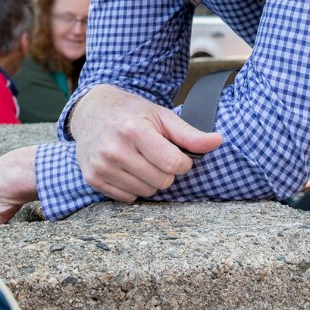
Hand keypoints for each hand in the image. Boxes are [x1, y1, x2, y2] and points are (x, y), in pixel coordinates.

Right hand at [69, 85, 223, 202]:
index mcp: (135, 131)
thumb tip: (218, 141)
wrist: (91, 111)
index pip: (173, 164)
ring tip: (141, 159)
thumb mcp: (161, 116)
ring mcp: (102, 166)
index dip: (183, 162)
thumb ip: (190, 133)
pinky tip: (127, 168)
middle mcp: (115, 150)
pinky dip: (133, 187)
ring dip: (150, 180)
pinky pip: (128, 198)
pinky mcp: (93, 179)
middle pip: (162, 182)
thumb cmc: (131, 112)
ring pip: (146, 192)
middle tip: (156, 154)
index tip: (178, 154)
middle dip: (166, 171)